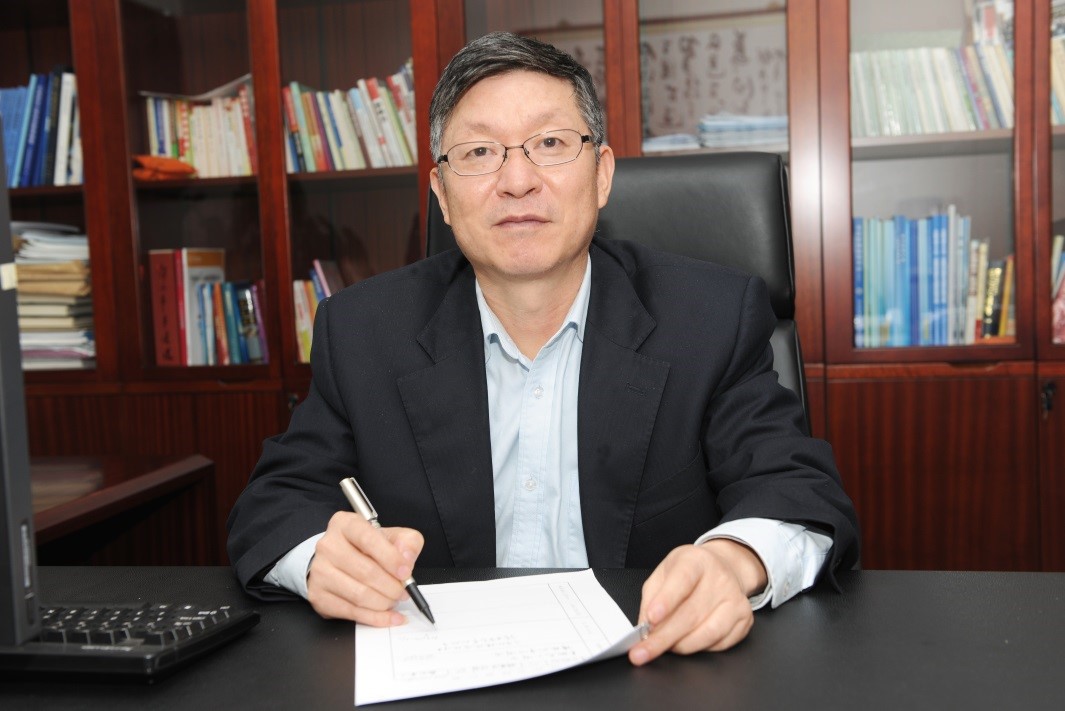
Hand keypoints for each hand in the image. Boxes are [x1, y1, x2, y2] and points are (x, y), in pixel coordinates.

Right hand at [306, 511, 424, 625]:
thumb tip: (407, 558)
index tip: (406, 572)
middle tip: (403, 591)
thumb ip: (406, 542)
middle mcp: (328, 546)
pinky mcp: (319, 596)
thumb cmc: (366, 548)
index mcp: (345, 525)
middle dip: (392, 586)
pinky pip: (351, 612)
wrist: (336, 560)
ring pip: (359, 594)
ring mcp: (320, 572)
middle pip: (366, 571)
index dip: (391, 558)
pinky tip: (390, 617)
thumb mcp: (390, 536)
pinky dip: (375, 618)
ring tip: (394, 600)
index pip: (369, 540)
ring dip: (384, 603)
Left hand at [627, 539, 766, 665]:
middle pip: (691, 614)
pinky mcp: (745, 618)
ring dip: (681, 646)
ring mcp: (735, 599)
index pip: (682, 579)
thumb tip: (644, 627)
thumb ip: (651, 598)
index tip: (651, 619)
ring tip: (666, 647)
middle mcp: (720, 578)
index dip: (666, 601)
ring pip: (707, 633)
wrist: (723, 568)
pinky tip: (688, 642)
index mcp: (696, 561)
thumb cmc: (689, 573)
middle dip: (663, 638)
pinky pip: (720, 643)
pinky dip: (699, 648)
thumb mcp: (664, 574)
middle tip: (643, 652)